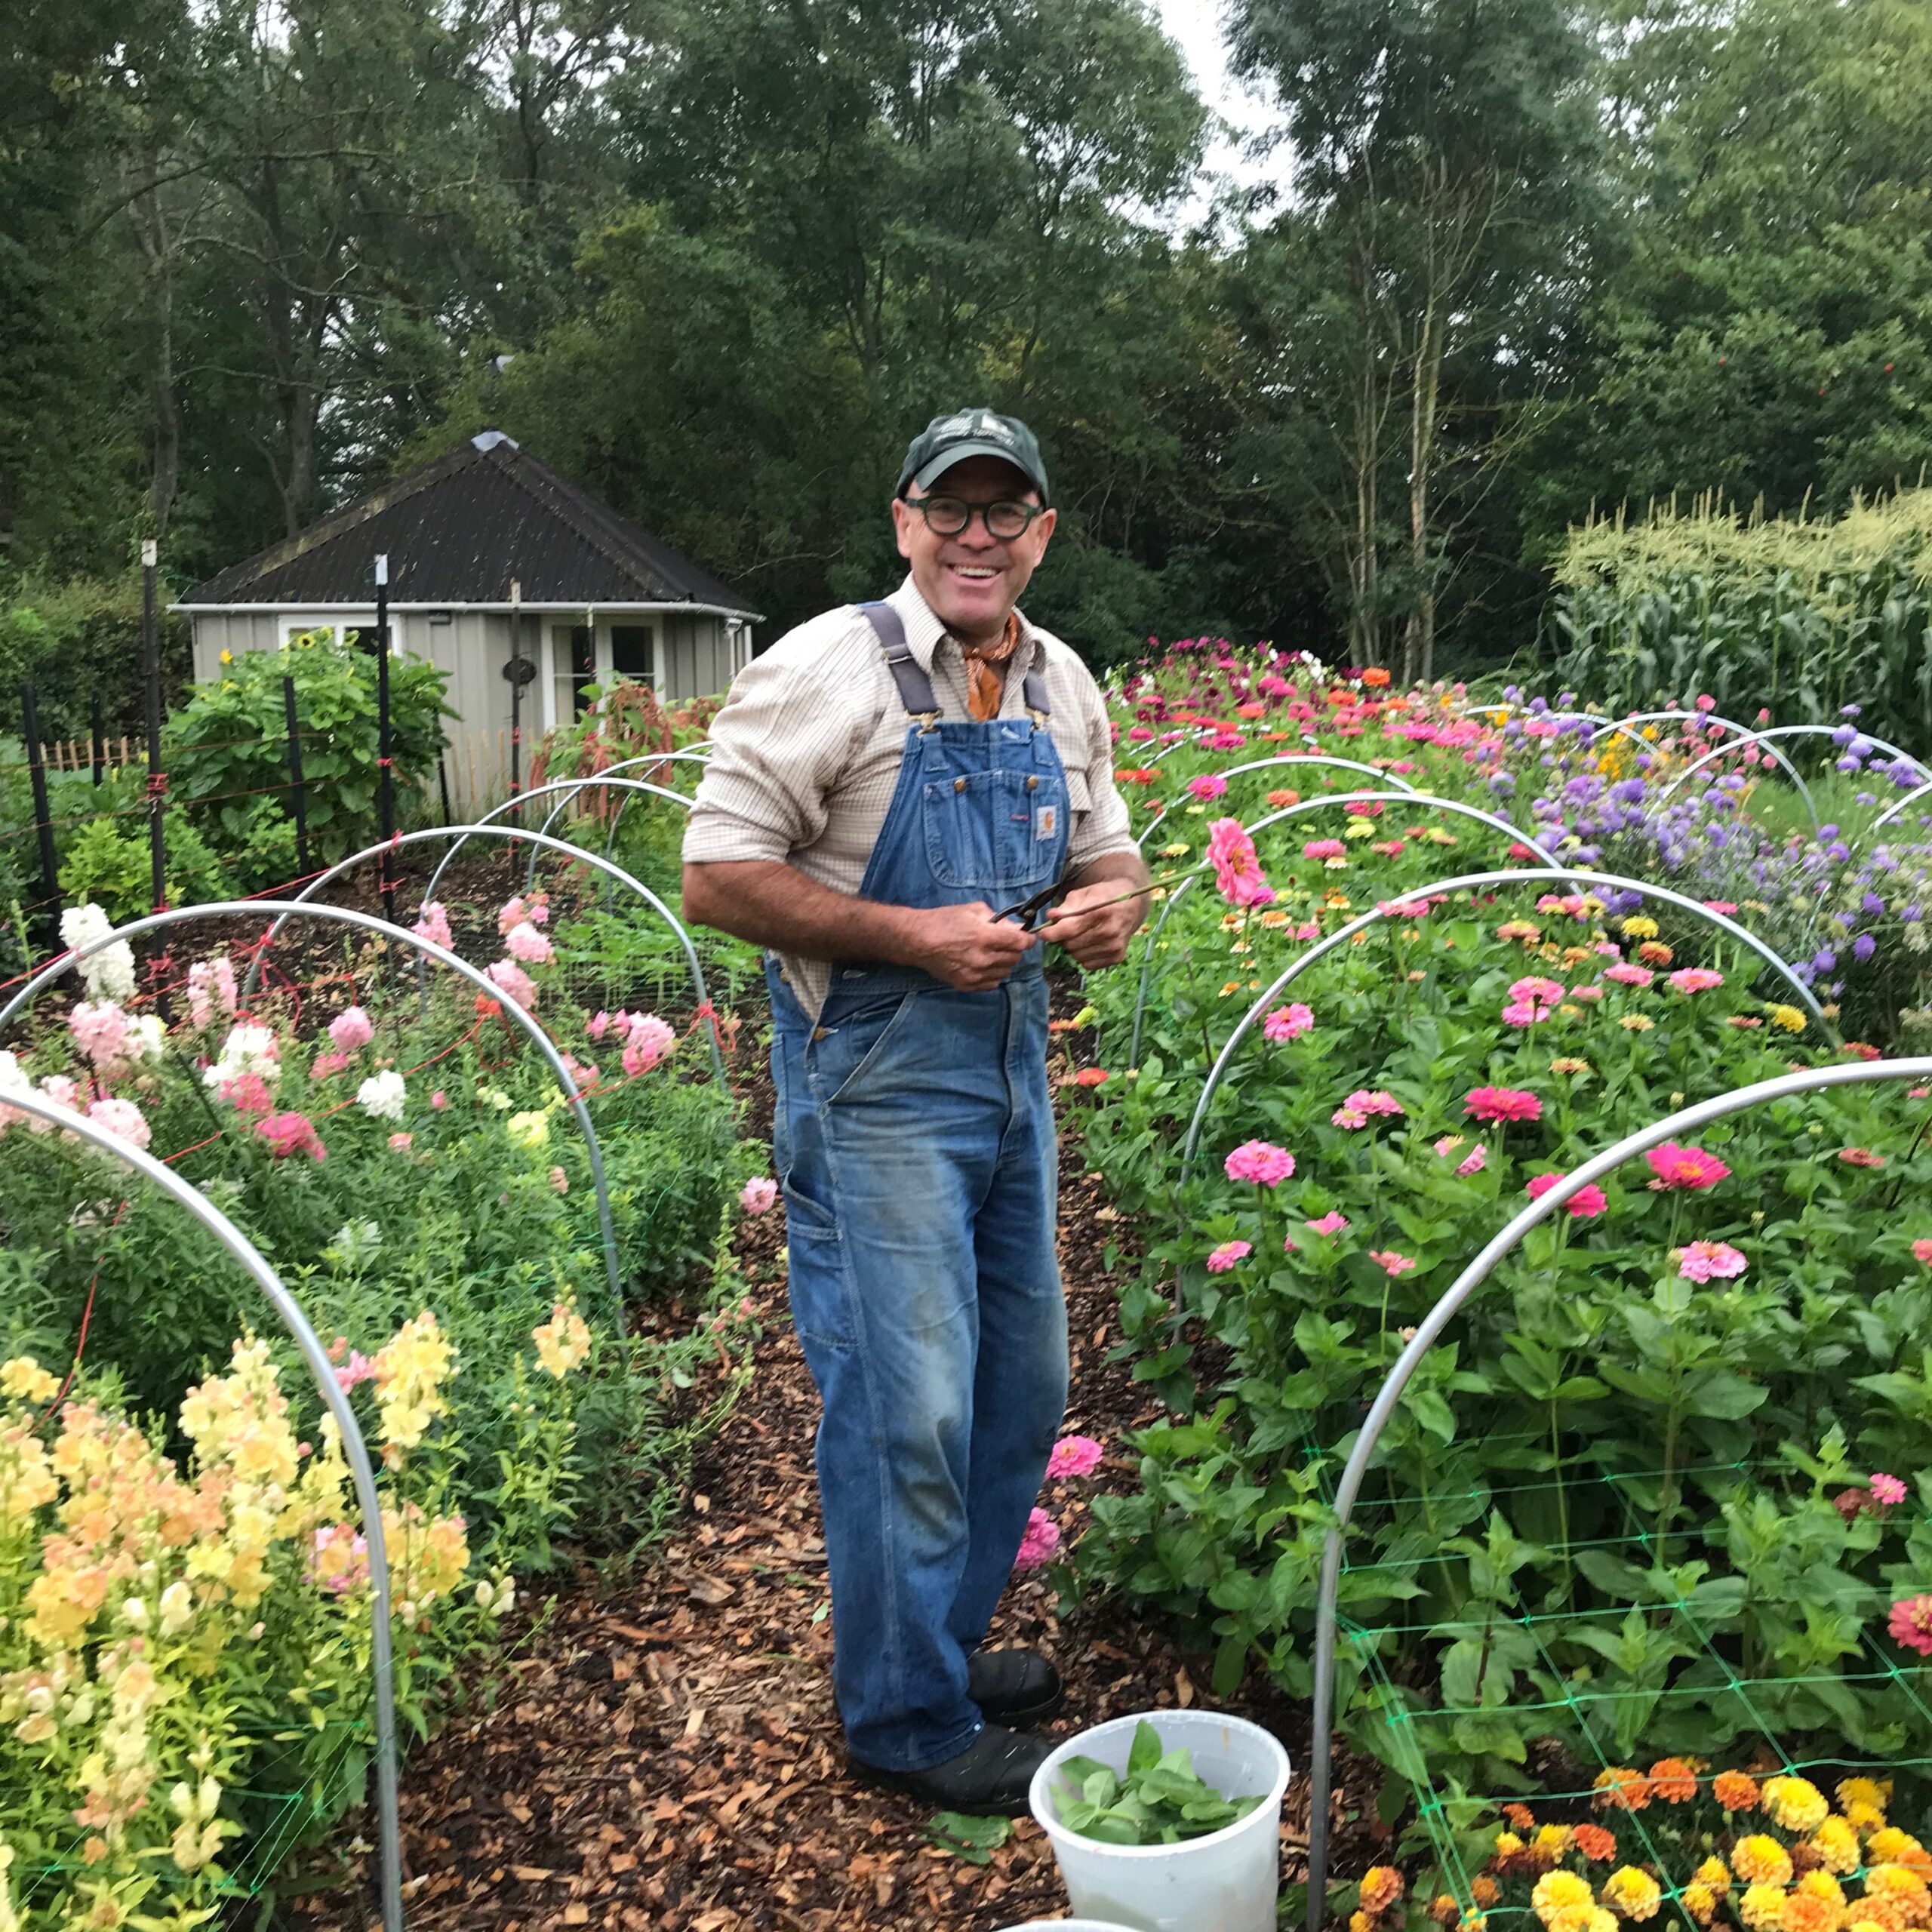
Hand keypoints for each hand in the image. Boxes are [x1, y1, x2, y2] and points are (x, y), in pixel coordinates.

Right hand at [899, 901, 1039, 989]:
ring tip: (991, 954)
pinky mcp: (967, 985)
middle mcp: (983, 959)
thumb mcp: (973, 910)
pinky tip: (983, 965)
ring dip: (1003, 963)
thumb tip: (1017, 928)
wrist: (918, 941)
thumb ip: (999, 919)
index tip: (1027, 938)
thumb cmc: (944, 921)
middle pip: (1015, 958)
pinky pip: (992, 983)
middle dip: (1014, 950)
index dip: (1027, 939)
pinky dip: (992, 975)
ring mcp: (975, 975)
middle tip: (1004, 943)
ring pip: (1005, 972)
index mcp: (986, 937)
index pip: (1021, 943)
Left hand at [1040, 879, 1145, 968]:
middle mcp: (1110, 931)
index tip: (1043, 933)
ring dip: (1073, 948)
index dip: (1052, 933)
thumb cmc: (1103, 896)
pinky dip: (1084, 956)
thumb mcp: (1084, 894)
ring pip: (1078, 957)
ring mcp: (1114, 946)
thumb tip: (1050, 917)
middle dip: (1064, 938)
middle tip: (1067, 930)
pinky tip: (1090, 943)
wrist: (1131, 904)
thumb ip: (1066, 906)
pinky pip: (1088, 965)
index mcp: (1100, 912)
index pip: (1069, 929)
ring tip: (1080, 936)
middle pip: (1071, 945)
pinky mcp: (1117, 957)